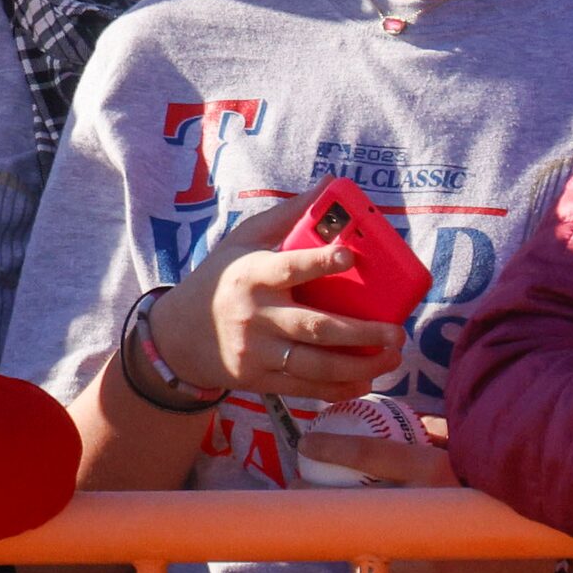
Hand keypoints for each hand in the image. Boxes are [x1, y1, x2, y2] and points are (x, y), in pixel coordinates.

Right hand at [147, 193, 404, 402]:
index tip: (350, 256)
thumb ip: (286, 217)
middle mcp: (254, 315)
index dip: (319, 262)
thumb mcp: (241, 242)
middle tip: (396, 331)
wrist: (176, 336)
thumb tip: (329, 184)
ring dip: (360, 365)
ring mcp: (256, 351)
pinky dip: (339, 388)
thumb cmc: (220, 279)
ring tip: (393, 356)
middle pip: (314, 327)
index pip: (288, 267)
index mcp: (251, 274)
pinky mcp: (258, 379)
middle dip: (361, 333)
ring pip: (316, 364)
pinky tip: (365, 380)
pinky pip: (306, 387)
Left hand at [294, 413, 551, 572]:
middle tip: (294, 485)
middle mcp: (431, 506)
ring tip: (315, 515)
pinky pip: (389, 566)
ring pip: (365, 536)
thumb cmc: (510, 481)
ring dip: (339, 525)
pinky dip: (370, 552)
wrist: (552, 545)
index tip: (305, 443)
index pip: (375, 454)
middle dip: (317, 496)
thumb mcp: (474, 449)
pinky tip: (353, 545)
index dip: (335, 448)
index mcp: (438, 470)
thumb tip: (398, 415)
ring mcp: (431, 544)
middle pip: (356, 501)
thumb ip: (436, 432)